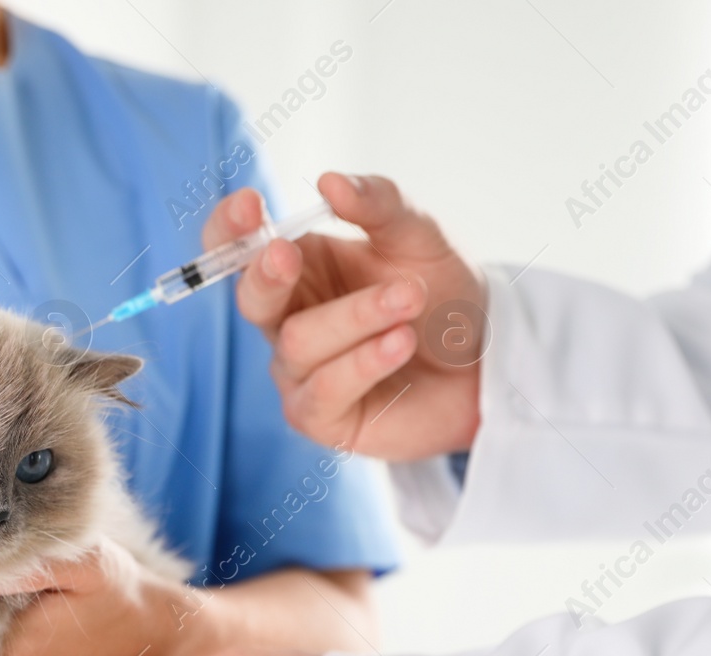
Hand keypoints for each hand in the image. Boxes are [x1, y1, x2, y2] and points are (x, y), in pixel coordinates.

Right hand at [210, 173, 486, 461]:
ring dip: (356, 315)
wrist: (483, 362)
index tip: (251, 204)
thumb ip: (377, 204)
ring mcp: (299, 373)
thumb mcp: (417, 236)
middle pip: (250, 299)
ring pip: (298, 342)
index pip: (234, 249)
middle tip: (290, 253)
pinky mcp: (321, 418)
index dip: (228, 229)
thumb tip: (328, 181)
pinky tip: (401, 342)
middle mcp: (286, 321)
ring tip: (410, 298)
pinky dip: (364, 360)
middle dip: (267, 274)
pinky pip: (324, 388)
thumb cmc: (439, 298)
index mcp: (295, 269)